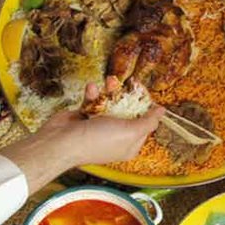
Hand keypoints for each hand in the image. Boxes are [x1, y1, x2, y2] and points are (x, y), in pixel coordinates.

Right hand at [38, 84, 164, 165]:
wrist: (62, 142)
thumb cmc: (97, 140)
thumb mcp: (131, 131)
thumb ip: (148, 121)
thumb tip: (162, 111)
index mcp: (130, 144)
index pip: (145, 123)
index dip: (147, 107)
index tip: (145, 91)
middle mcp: (116, 136)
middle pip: (129, 110)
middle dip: (129, 95)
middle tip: (131, 81)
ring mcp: (100, 126)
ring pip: (111, 102)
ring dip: (110, 90)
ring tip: (109, 81)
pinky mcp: (86, 116)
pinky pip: (94, 100)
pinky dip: (93, 94)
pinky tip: (92, 89)